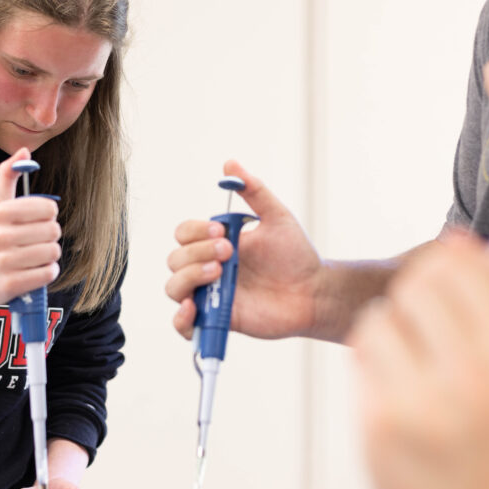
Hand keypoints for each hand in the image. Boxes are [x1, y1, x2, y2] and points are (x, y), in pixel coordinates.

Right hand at [0, 148, 61, 306]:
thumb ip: (8, 177)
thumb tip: (24, 151)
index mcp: (0, 213)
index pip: (49, 208)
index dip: (47, 216)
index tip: (35, 222)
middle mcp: (0, 236)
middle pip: (54, 231)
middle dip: (48, 237)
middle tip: (33, 242)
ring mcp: (4, 262)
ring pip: (53, 252)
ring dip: (48, 256)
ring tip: (32, 257)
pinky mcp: (11, 285)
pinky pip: (48, 274)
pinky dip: (46, 273)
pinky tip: (32, 271)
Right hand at [165, 160, 322, 339]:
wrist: (314, 292)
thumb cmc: (295, 256)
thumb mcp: (276, 217)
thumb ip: (254, 191)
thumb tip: (230, 163)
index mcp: (216, 243)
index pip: (184, 234)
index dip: (195, 231)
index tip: (221, 230)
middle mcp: (207, 268)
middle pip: (174, 259)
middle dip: (196, 252)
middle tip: (229, 251)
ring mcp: (210, 295)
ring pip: (173, 288)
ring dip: (188, 277)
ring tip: (218, 273)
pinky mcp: (217, 320)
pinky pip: (184, 325)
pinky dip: (181, 318)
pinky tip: (194, 307)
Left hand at [349, 233, 488, 488]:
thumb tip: (470, 244)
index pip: (459, 270)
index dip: (440, 267)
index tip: (439, 283)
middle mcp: (472, 374)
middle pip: (413, 286)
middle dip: (410, 297)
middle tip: (420, 326)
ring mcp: (422, 400)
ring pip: (377, 318)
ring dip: (385, 330)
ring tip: (409, 363)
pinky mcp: (380, 422)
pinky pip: (359, 358)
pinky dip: (370, 364)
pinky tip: (393, 388)